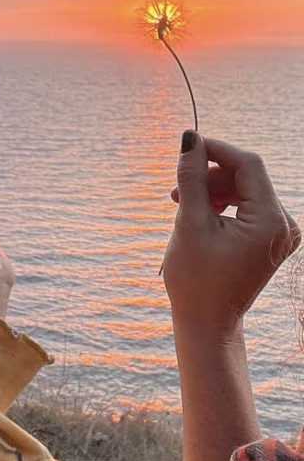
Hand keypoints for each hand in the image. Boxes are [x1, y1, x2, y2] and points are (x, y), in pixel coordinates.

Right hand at [164, 131, 299, 333]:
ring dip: (212, 189)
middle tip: (175, 189)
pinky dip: (220, 203)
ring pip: (244, 189)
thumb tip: (189, 138)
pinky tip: (198, 213)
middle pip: (247, 176)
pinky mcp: (269, 238)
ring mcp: (279, 232)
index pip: (248, 165)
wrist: (206, 321)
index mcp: (271, 221)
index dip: (216, 149)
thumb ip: (192, 178)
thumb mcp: (189, 223)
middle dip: (210, 174)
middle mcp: (284, 224)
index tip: (186, 145)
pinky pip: (246, 205)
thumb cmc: (195, 278)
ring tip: (180, 203)